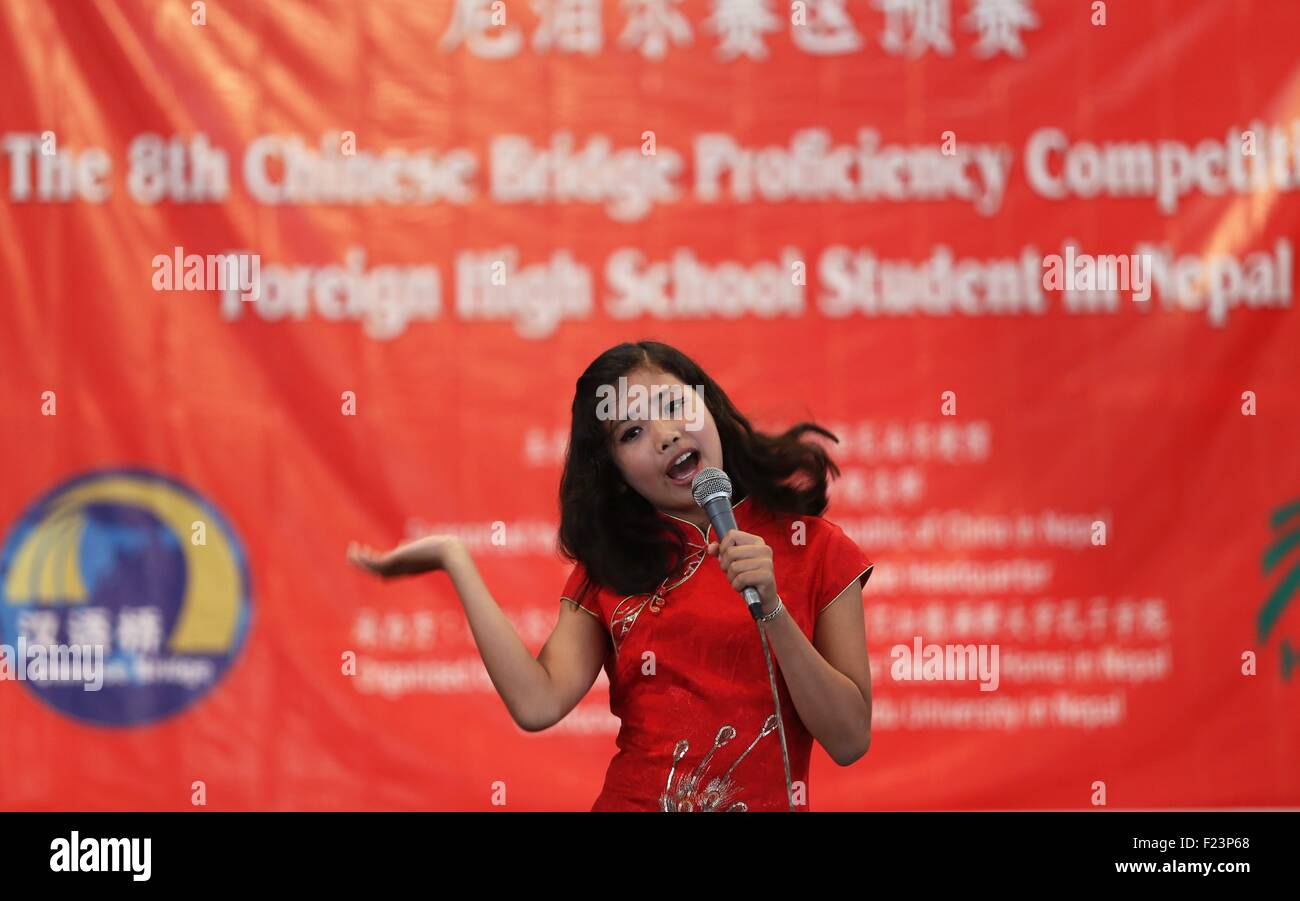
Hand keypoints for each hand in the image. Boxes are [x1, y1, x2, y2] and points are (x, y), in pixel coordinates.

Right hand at [347, 535, 462, 578]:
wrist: (448, 554)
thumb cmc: (444, 550)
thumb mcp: (427, 546)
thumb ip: (415, 547)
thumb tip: (403, 543)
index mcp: (409, 569)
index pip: (391, 571)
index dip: (385, 564)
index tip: (391, 548)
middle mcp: (401, 571)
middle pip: (378, 573)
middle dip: (367, 566)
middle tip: (357, 556)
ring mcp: (396, 567)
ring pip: (372, 569)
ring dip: (359, 562)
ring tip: (351, 551)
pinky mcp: (393, 561)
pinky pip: (372, 563)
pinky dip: (362, 558)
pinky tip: (356, 549)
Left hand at [705, 530, 778, 613]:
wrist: (762, 597)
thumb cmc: (747, 577)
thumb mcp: (732, 562)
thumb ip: (721, 552)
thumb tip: (710, 548)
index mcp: (756, 541)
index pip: (732, 534)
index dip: (723, 548)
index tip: (728, 559)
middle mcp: (764, 549)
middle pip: (730, 552)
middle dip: (725, 566)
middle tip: (734, 574)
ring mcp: (767, 562)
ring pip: (734, 567)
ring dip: (731, 578)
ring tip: (739, 581)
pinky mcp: (767, 576)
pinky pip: (741, 578)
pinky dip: (737, 586)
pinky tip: (743, 587)